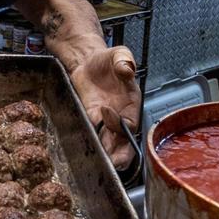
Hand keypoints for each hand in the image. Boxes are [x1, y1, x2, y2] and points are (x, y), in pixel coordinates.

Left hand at [70, 46, 140, 169]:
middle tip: (113, 164)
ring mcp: (105, 121)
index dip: (120, 126)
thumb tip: (127, 69)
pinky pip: (94, 136)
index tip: (107, 116)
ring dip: (106, 155)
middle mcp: (120, 116)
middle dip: (120, 155)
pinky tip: (87, 153)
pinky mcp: (91, 120)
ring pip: (109, 145)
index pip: (130, 124)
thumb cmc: (106, 60)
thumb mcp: (118, 54)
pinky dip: (92, 145)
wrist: (86, 61)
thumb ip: (124, 60)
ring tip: (100, 164)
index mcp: (131, 104)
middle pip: (123, 143)